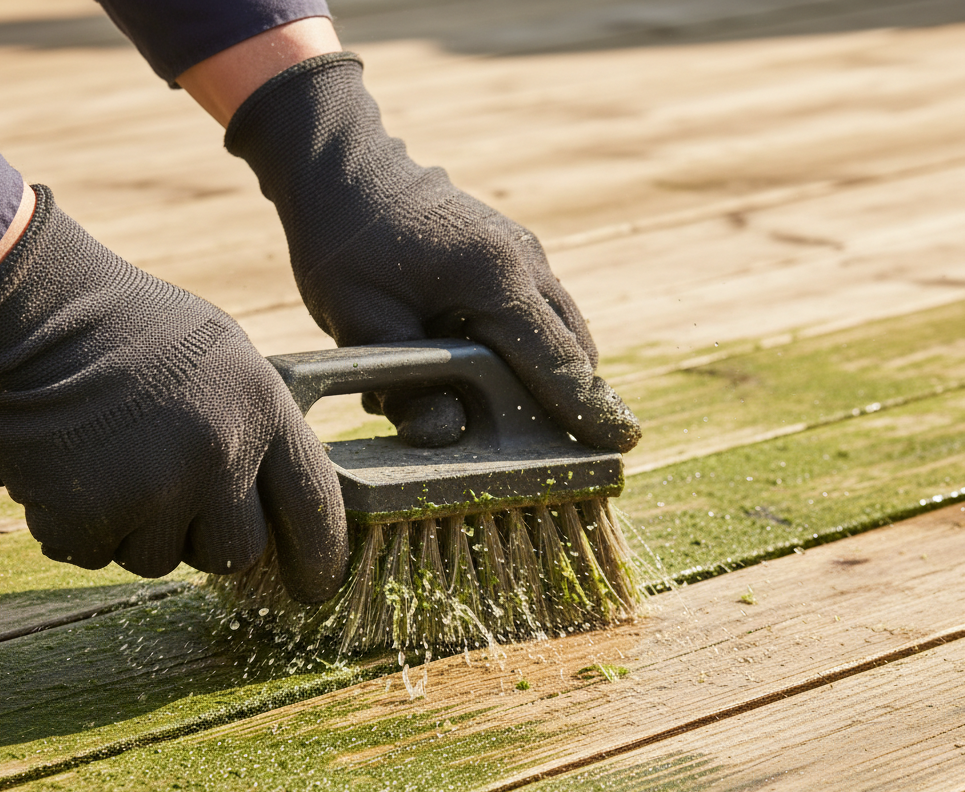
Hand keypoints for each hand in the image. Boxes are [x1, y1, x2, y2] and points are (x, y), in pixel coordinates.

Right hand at [0, 186, 346, 602]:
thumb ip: (262, 430)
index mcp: (264, 411)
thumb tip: (285, 502)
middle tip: (171, 493)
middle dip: (206, 539)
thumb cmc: (137, 332)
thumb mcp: (230, 361)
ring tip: (115, 462)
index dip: (320, 559)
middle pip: (237, 553)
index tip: (314, 588)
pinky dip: (81, 527)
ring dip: (138, 530)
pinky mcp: (90, 514)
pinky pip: (96, 555)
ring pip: (161, 560)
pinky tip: (77, 472)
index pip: (315, 507)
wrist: (35, 308)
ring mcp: (156, 487)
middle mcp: (220, 454)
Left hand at [225, 53, 639, 452]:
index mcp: (495, 276)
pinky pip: (542, 314)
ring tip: (513, 418)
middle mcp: (526, 260)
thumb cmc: (345, 243)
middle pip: (574, 347)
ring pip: (563, 330)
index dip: (588, 409)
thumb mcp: (361, 321)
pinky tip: (487, 374)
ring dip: (551, 376)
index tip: (622, 443)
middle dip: (575, 400)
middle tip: (566, 450)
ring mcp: (525, 253)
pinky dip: (533, 351)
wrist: (342, 168)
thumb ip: (406, 385)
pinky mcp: (514, 254)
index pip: (557, 359)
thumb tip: (447, 437)